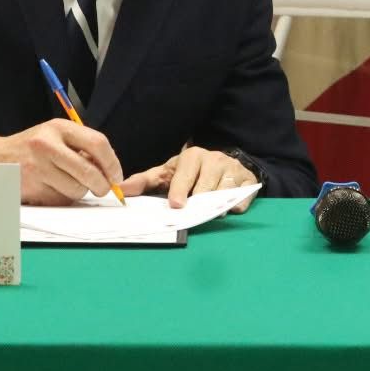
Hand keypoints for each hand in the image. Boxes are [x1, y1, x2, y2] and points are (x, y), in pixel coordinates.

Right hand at [0, 120, 122, 205]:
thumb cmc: (33, 149)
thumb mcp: (56, 136)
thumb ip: (82, 148)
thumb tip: (111, 171)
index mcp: (59, 128)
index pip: (98, 143)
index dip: (112, 163)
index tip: (117, 176)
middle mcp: (47, 145)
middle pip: (89, 172)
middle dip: (102, 185)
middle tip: (103, 188)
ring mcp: (37, 167)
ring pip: (76, 189)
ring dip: (79, 192)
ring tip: (68, 183)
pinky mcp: (30, 186)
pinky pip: (60, 199)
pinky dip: (62, 198)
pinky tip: (51, 188)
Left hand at [123, 145, 258, 213]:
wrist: (225, 163)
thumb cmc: (192, 172)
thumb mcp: (168, 172)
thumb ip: (144, 181)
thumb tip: (120, 189)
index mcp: (193, 156)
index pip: (186, 174)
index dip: (180, 189)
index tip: (176, 205)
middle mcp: (214, 159)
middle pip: (206, 186)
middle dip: (199, 201)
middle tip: (192, 214)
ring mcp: (233, 170)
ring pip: (224, 192)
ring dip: (216, 206)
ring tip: (210, 213)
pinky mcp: (248, 181)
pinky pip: (242, 199)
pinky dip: (235, 207)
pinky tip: (228, 209)